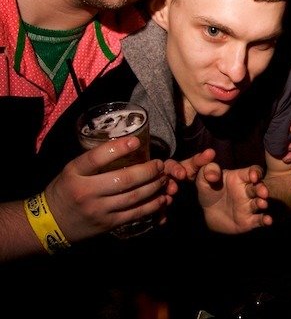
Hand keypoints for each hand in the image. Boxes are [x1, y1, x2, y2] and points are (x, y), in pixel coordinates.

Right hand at [44, 136, 169, 241]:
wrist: (51, 223)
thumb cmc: (66, 190)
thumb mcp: (72, 171)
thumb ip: (94, 161)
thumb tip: (125, 145)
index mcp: (74, 174)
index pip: (96, 158)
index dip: (118, 148)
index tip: (136, 141)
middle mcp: (86, 192)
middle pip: (123, 179)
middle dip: (147, 171)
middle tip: (159, 164)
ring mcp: (98, 210)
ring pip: (133, 197)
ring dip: (154, 186)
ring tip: (164, 178)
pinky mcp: (108, 224)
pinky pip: (134, 213)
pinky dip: (151, 205)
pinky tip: (162, 198)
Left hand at [193, 159, 272, 233]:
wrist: (207, 213)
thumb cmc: (208, 191)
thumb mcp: (203, 179)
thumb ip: (208, 171)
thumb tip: (213, 174)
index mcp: (239, 178)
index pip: (252, 172)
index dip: (256, 173)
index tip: (253, 177)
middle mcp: (247, 191)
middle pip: (259, 187)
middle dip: (262, 189)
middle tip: (263, 192)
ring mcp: (249, 205)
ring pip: (260, 202)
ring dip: (263, 202)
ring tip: (262, 204)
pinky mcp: (249, 220)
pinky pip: (259, 219)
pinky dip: (265, 220)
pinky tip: (268, 221)